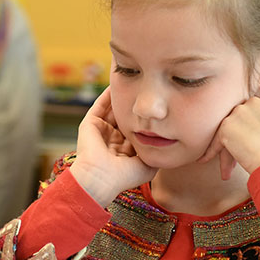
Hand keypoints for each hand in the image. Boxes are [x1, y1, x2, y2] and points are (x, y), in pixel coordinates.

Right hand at [68, 87, 156, 206]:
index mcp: (124, 149)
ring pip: (113, 109)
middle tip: (146, 88)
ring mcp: (101, 130)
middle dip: (135, 104)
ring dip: (122, 96)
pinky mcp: (90, 123)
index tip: (159, 106)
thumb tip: (169, 141)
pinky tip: (118, 83)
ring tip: (134, 81)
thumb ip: (157, 153)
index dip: (147, 119)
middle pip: (126, 116)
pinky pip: (100, 105)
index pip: (137, 129)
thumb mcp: (147, 165)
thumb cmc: (124, 176)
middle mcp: (112, 139)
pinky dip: (108, 94)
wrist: (101, 178)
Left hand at [198, 95, 259, 179]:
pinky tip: (205, 160)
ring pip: (229, 132)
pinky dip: (211, 152)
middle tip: (240, 155)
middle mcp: (253, 103)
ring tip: (227, 170)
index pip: (254, 113)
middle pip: (240, 121)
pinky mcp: (227, 126)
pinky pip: (216, 141)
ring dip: (227, 150)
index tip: (251, 141)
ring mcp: (239, 113)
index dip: (251, 130)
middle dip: (239, 139)